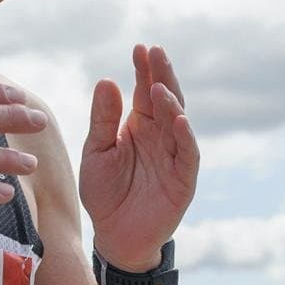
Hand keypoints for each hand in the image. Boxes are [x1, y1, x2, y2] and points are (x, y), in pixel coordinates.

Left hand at [81, 44, 199, 270]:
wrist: (114, 236)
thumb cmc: (105, 194)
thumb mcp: (96, 152)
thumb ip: (102, 120)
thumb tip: (106, 81)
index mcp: (139, 126)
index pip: (143, 91)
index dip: (143, 69)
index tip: (139, 48)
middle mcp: (160, 136)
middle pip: (165, 100)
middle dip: (161, 76)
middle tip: (156, 53)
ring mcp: (174, 156)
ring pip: (178, 123)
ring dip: (171, 104)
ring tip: (158, 87)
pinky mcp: (183, 180)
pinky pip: (188, 155)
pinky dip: (185, 137)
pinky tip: (179, 120)